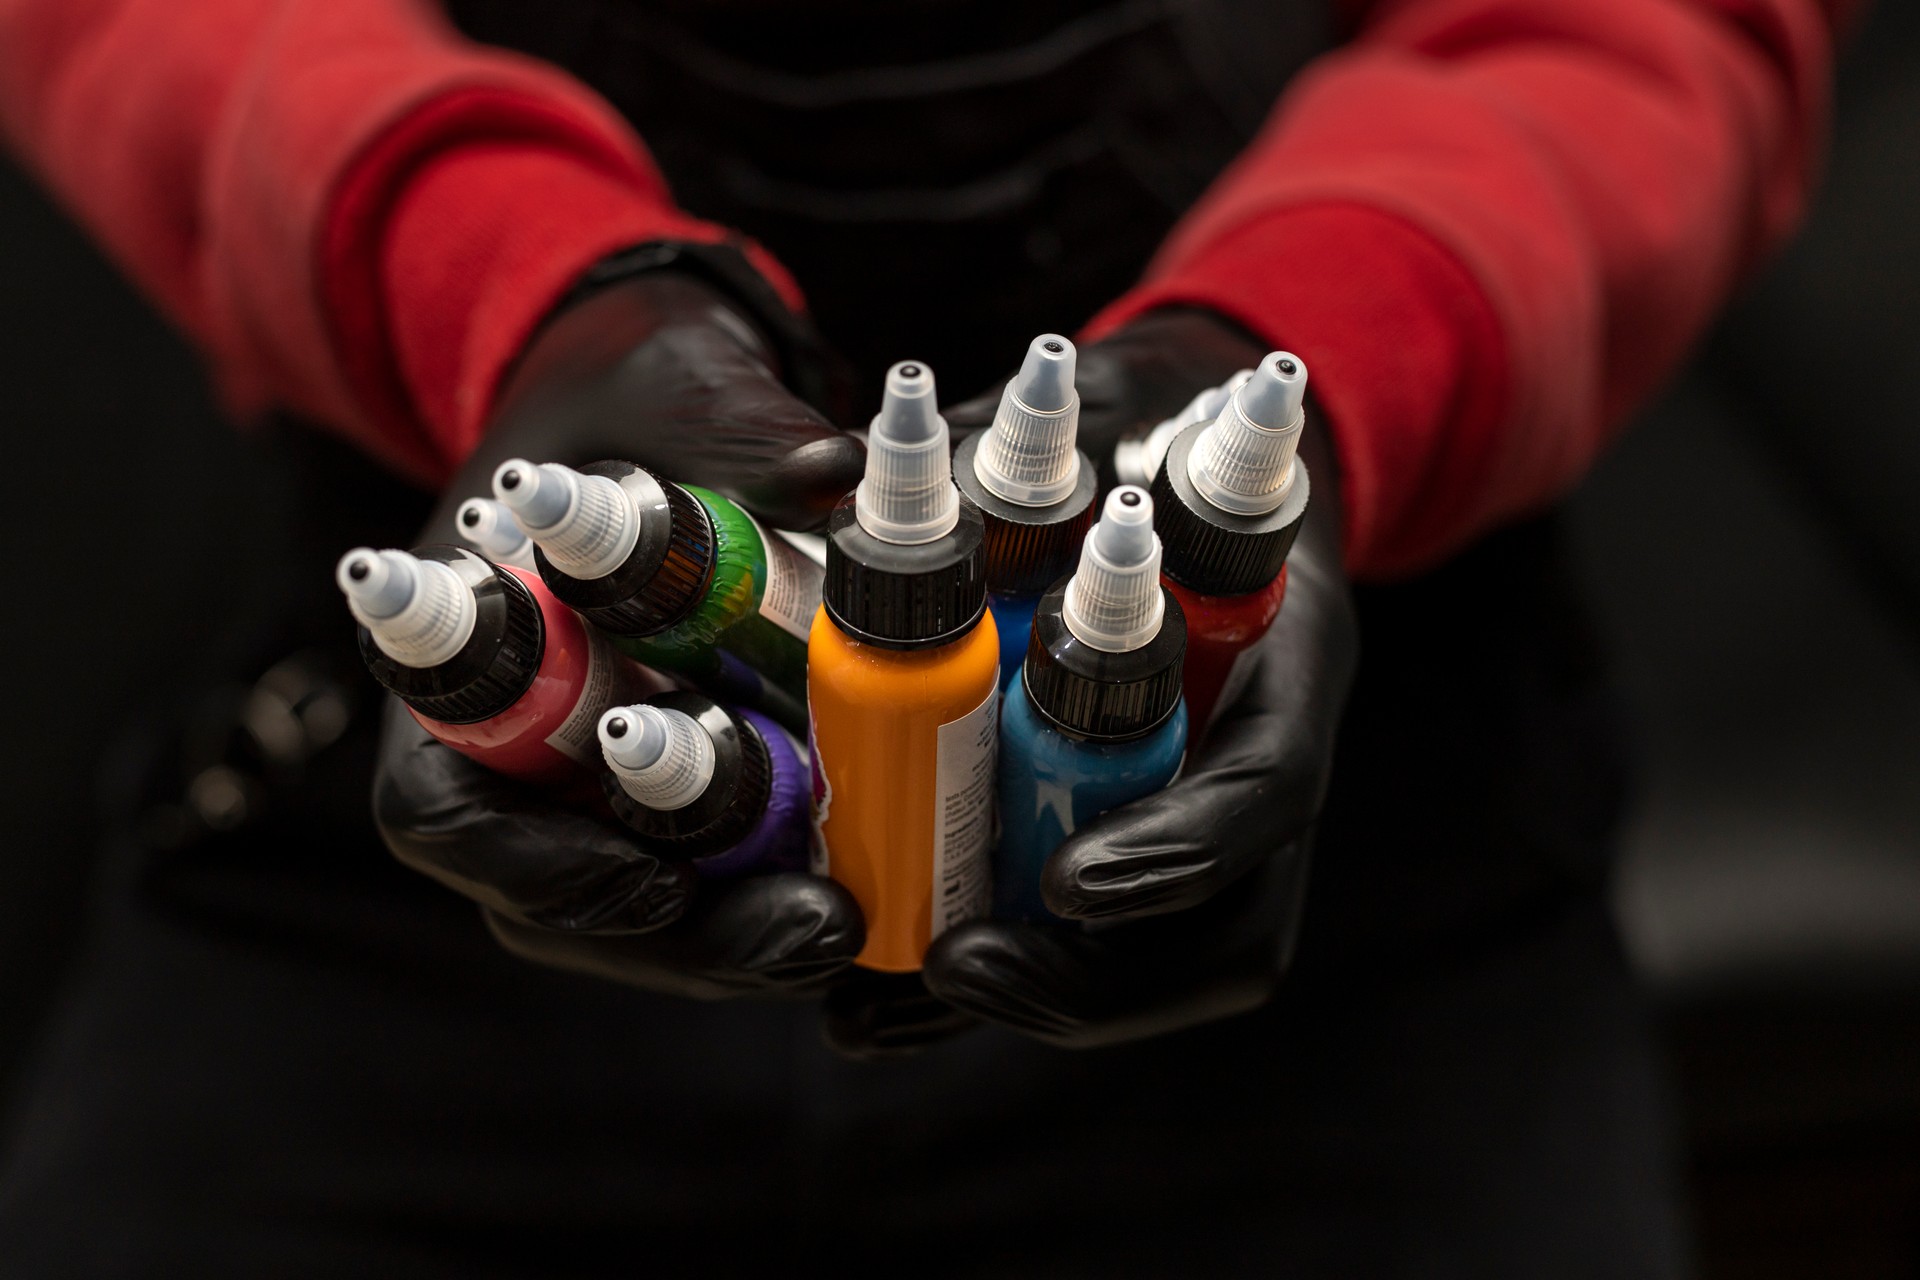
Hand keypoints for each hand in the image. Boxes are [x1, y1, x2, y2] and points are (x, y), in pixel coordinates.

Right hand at [375, 251, 867, 998]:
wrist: (657, 400)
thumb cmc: (628, 387)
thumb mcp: (665, 375)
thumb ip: (727, 416)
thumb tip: (830, 465)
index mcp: (462, 662)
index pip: (441, 809)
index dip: (524, 867)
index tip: (643, 879)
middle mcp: (517, 747)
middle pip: (557, 900)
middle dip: (681, 938)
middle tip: (805, 932)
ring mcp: (599, 779)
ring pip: (641, 913)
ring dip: (740, 942)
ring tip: (847, 930)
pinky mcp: (687, 785)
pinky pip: (716, 872)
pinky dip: (777, 896)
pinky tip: (871, 896)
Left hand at [922, 310, 1358, 1046]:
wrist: (1202, 467)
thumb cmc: (1152, 434)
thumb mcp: (1096, 412)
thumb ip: (999, 452)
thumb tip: (845, 481)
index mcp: (1287, 655)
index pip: (1268, 787)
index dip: (1178, 851)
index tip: (1067, 886)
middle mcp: (1266, 761)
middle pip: (1228, 931)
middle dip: (1091, 978)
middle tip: (953, 971)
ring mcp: (1225, 821)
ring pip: (1168, 967)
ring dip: (1033, 1005)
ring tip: (883, 1021)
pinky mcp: (1158, 850)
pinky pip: (1105, 954)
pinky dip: (1005, 985)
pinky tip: (888, 1007)